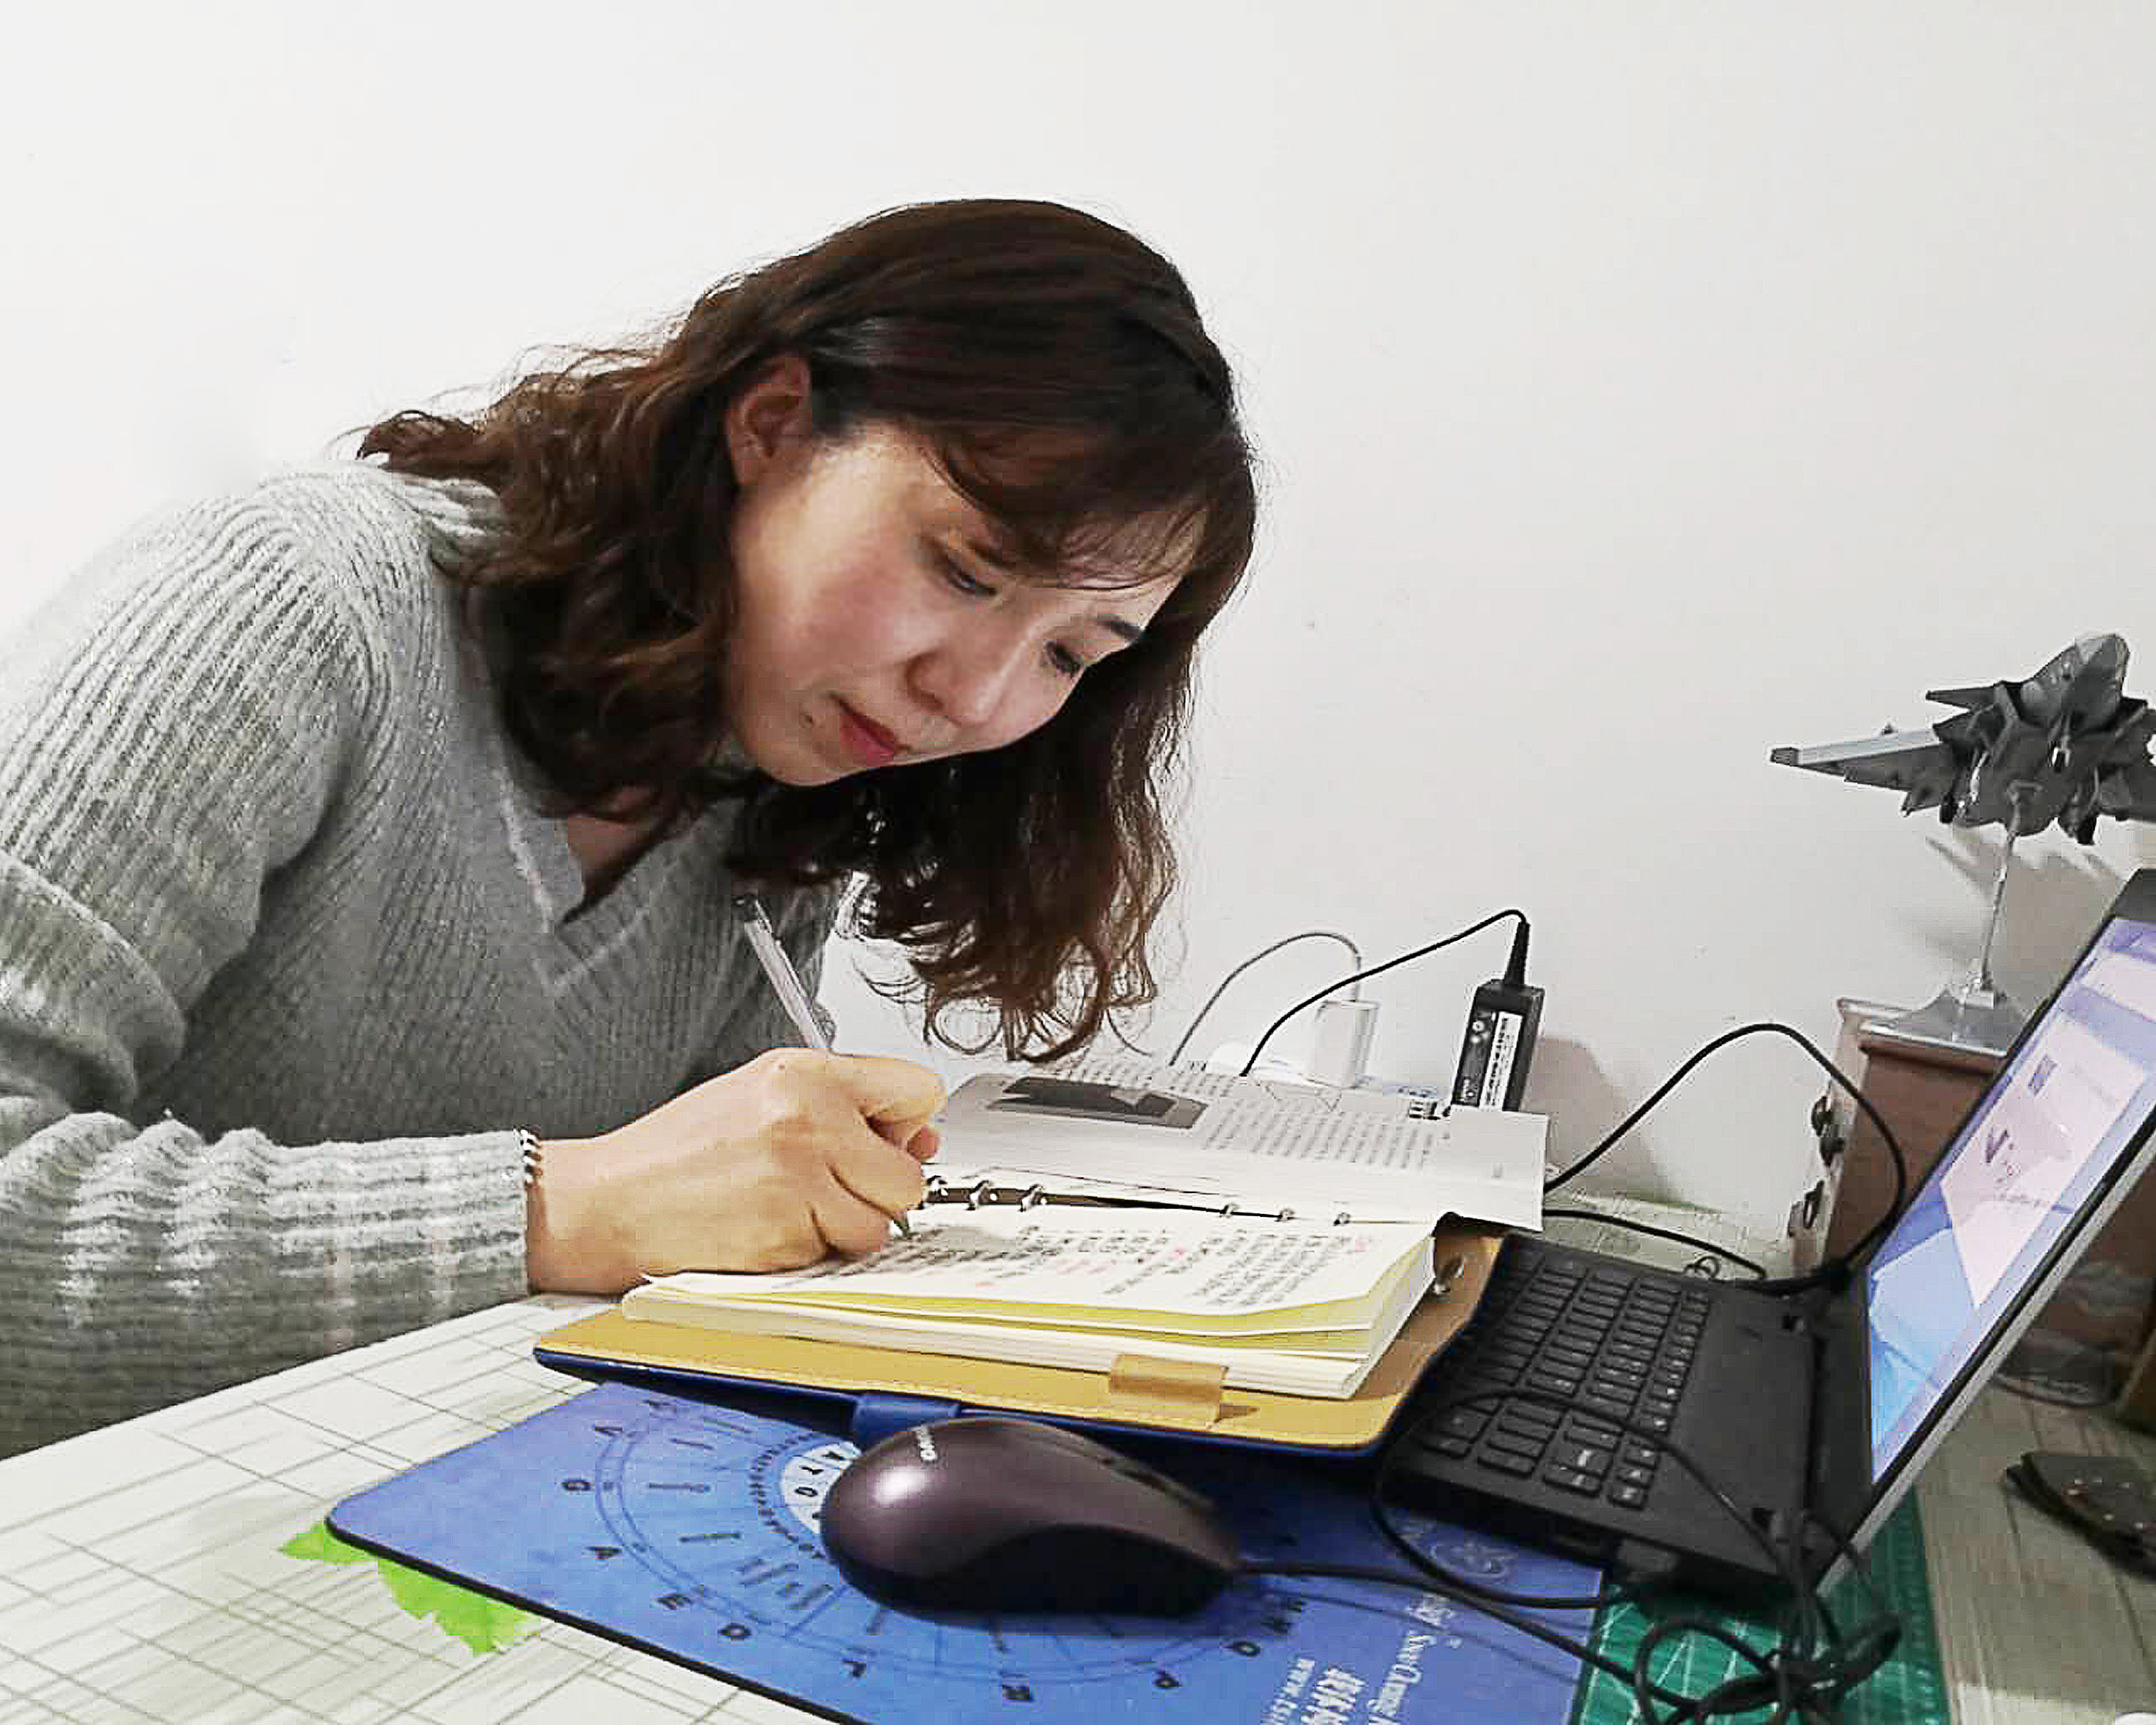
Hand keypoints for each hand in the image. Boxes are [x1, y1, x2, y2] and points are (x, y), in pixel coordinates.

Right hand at [525, 1049, 944, 1294]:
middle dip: (878, 1192)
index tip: (886, 1139)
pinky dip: (811, 1252)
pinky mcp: (785, 1234)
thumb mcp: (761, 1094)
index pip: (918, 1089)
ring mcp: (798, 1179)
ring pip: (880, 1225)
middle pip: (909, 1176)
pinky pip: (836, 1255)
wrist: (608, 1199)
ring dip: (845, 1229)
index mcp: (805, 1074)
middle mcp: (808, 1119)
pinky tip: (767, 1228)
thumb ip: (843, 1106)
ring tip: (791, 1208)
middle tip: (830, 1187)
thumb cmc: (678, 1151)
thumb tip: (920, 1137)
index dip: (905, 1124)